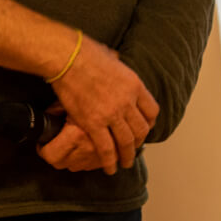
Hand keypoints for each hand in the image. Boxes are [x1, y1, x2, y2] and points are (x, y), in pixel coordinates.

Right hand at [48, 36, 157, 173]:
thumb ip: (118, 65)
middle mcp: (128, 102)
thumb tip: (116, 61)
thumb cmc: (86, 53)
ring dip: (126, 156)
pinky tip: (110, 168)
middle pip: (141, 129)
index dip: (149, 123)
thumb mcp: (113, 57)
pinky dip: (109, 160)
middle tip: (133, 149)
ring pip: (126, 142)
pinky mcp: (93, 123)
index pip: (152, 111)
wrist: (67, 58)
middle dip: (139, 143)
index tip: (144, 128)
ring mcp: (112, 114)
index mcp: (135, 85)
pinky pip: (106, 147)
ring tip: (124, 164)